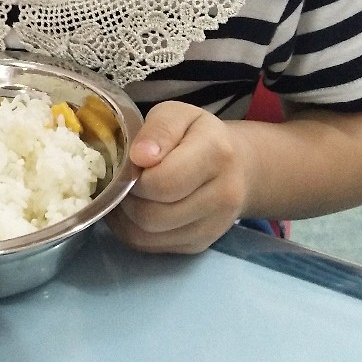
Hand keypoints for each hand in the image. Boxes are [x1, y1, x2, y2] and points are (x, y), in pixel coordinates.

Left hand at [106, 101, 249, 254]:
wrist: (236, 166)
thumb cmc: (197, 135)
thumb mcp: (178, 115)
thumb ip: (158, 130)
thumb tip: (140, 157)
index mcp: (216, 154)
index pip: (164, 182)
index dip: (136, 177)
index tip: (131, 163)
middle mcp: (222, 195)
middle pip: (153, 215)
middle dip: (127, 199)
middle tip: (124, 181)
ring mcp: (213, 227)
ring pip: (147, 236)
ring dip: (125, 217)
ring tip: (127, 194)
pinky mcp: (199, 245)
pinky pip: (151, 246)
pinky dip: (132, 230)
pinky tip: (133, 210)